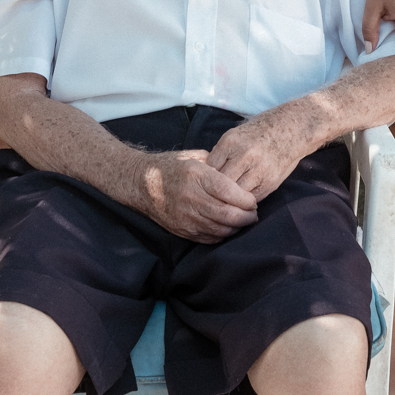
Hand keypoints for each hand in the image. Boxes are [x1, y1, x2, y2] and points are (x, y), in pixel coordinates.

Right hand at [135, 148, 257, 242]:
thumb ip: (216, 164)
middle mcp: (192, 197)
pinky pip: (209, 238)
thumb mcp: (193, 156)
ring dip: (237, 228)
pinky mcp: (183, 230)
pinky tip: (228, 228)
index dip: (247, 200)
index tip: (253, 200)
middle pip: (228, 215)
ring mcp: (186, 217)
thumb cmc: (170, 166)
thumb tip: (237, 172)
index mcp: (197, 176)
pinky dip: (222, 235)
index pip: (230, 193)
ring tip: (244, 221)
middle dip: (247, 217)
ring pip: (221, 229)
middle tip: (254, 214)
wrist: (141, 183)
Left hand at [207, 107, 316, 202]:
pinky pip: (251, 198)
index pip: (209, 169)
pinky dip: (244, 201)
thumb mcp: (235, 135)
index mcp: (231, 142)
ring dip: (230, 200)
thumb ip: (221, 153)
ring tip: (225, 203)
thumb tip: (206, 174)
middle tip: (212, 199)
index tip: (205, 185)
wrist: (291, 129)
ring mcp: (258, 170)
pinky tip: (241, 201)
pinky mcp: (270, 182)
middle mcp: (244, 156)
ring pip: (235, 194)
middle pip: (221, 184)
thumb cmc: (260, 132)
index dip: (206, 179)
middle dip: (215, 192)